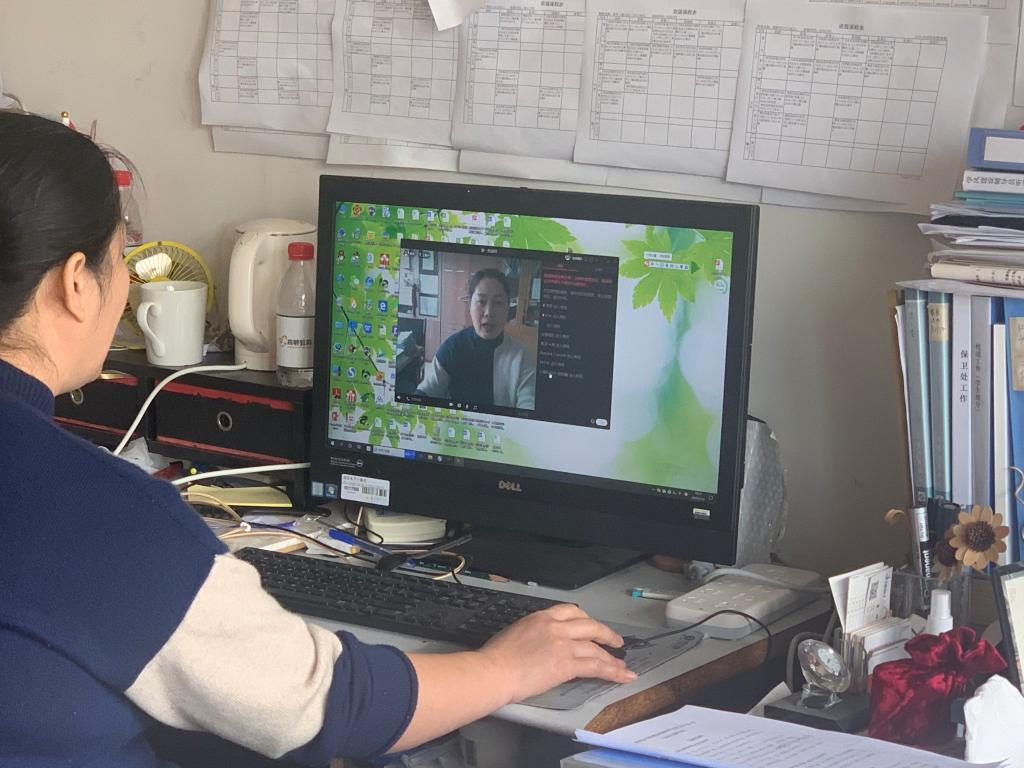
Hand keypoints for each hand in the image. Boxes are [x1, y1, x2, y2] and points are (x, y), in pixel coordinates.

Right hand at [477, 604, 636, 703]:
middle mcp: (555, 627)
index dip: (586, 619)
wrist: (494, 671)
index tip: (591, 626)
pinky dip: (612, 671)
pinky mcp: (567, 664)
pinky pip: (596, 666)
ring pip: (595, 647)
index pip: (571, 611)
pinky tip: (622, 675)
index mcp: (541, 617)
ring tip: (622, 665)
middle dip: (605, 633)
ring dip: (611, 657)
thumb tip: (539, 642)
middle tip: (615, 641)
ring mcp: (563, 644)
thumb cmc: (496, 657)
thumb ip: (533, 632)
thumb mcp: (515, 632)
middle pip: (590, 625)